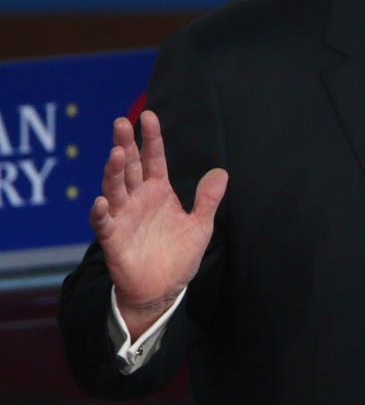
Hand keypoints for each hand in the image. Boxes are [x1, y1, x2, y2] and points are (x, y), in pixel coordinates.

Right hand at [90, 110, 226, 336]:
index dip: (151, 138)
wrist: (163, 289)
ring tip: (117, 154)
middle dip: (125, 145)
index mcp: (158, 191)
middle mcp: (138, 199)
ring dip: (114, 172)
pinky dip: (101, 213)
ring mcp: (124, 217)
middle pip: (130, 167)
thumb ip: (208, 199)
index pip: (154, 159)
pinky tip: (102, 201)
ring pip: (115, 189)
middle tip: (122, 123)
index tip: (148, 115)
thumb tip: (222, 172)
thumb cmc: (179, 255)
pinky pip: (104, 223)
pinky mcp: (113, 239)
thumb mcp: (200, 225)